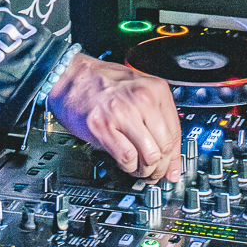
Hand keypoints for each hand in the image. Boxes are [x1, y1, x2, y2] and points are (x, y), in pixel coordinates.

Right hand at [47, 52, 181, 182]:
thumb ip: (156, 119)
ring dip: (144, 169)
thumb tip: (170, 158)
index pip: (176, 133)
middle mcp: (143, 99)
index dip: (175, 158)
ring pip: (150, 155)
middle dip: (160, 167)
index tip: (172, 169)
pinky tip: (124, 162)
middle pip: (165, 147)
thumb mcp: (138, 90)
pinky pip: (127, 157)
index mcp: (156, 89)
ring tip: (138, 168)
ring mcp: (123, 112)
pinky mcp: (103, 126)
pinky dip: (128, 166)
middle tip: (153, 172)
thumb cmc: (103, 82)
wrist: (70, 74)